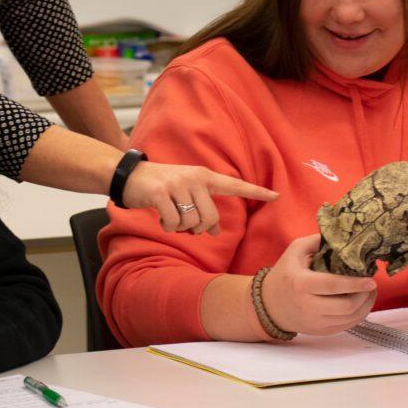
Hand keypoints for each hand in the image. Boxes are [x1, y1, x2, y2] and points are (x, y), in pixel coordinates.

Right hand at [122, 161, 277, 235]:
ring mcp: (177, 184)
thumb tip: (214, 231)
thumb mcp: (186, 193)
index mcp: (204, 176)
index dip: (256, 191)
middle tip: (186, 225)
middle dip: (198, 228)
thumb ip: (202, 209)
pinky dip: (168, 227)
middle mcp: (194, 178)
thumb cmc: (163, 187)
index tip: (276, 195)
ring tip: (171, 217)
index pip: (235, 184)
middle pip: (209, 217)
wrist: (131, 176)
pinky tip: (162, 219)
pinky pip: (173, 223)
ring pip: (191, 222)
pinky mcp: (161, 193)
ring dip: (180, 228)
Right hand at [261, 235, 376, 336]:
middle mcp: (309, 306)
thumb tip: (342, 237)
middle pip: (346, 306)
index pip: (333, 286)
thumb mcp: (295, 250)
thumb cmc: (285, 274)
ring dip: (366, 305)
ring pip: (351, 318)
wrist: (269, 305)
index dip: (355, 284)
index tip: (371, 279)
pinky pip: (348, 325)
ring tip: (370, 292)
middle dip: (365, 295)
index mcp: (301, 284)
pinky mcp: (322, 331)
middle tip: (372, 284)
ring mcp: (316, 322)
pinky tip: (361, 303)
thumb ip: (317, 241)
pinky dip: (359, 314)